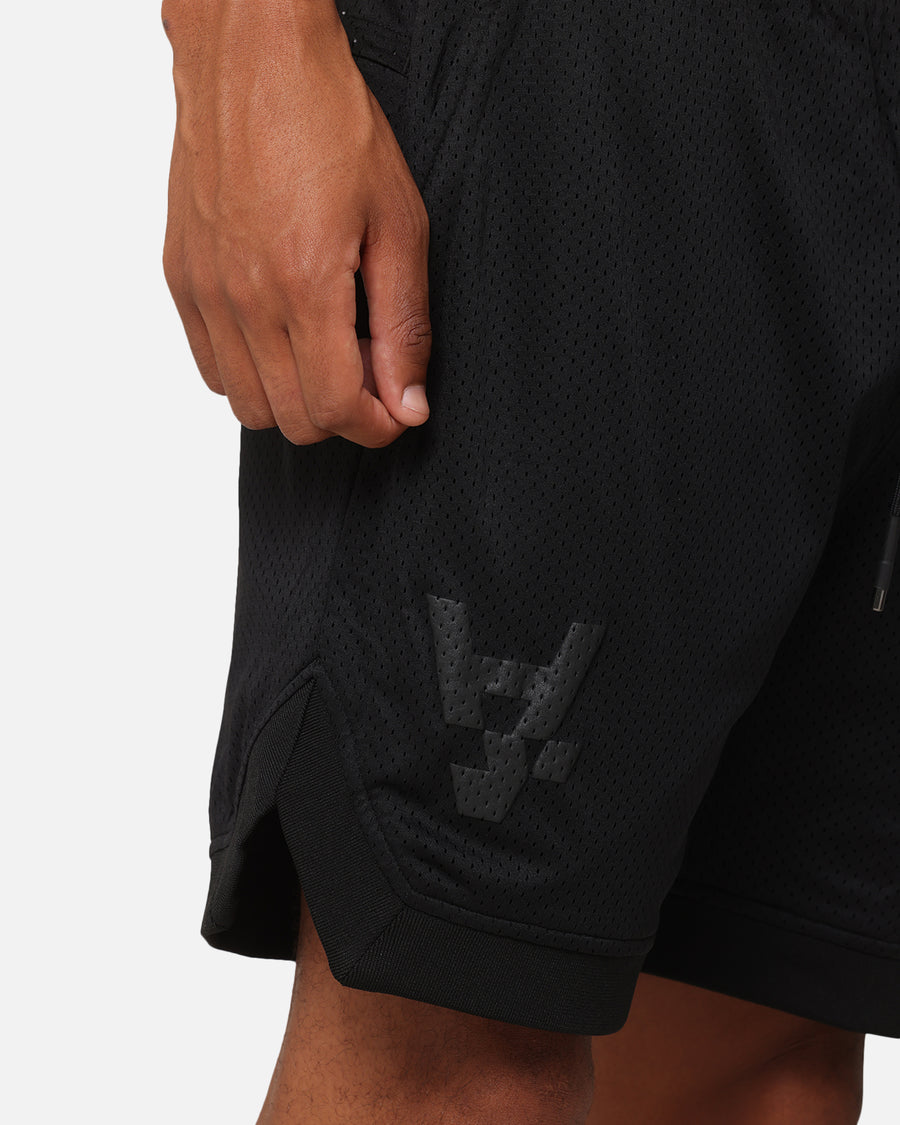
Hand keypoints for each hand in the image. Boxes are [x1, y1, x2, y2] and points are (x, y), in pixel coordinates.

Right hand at [161, 0, 431, 446]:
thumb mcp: (398, 224)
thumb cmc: (329, 124)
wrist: (253, 59)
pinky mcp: (182, 279)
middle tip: (368, 366)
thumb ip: (404, 326)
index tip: (397, 410)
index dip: (376, 426)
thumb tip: (408, 401)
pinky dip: (251, 372)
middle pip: (292, 420)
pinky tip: (283, 331)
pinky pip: (212, 368)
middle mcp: (244, 298)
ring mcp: (205, 291)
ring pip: (247, 406)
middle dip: (342, 412)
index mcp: (304, 284)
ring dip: (294, 397)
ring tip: (326, 346)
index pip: (334, 409)